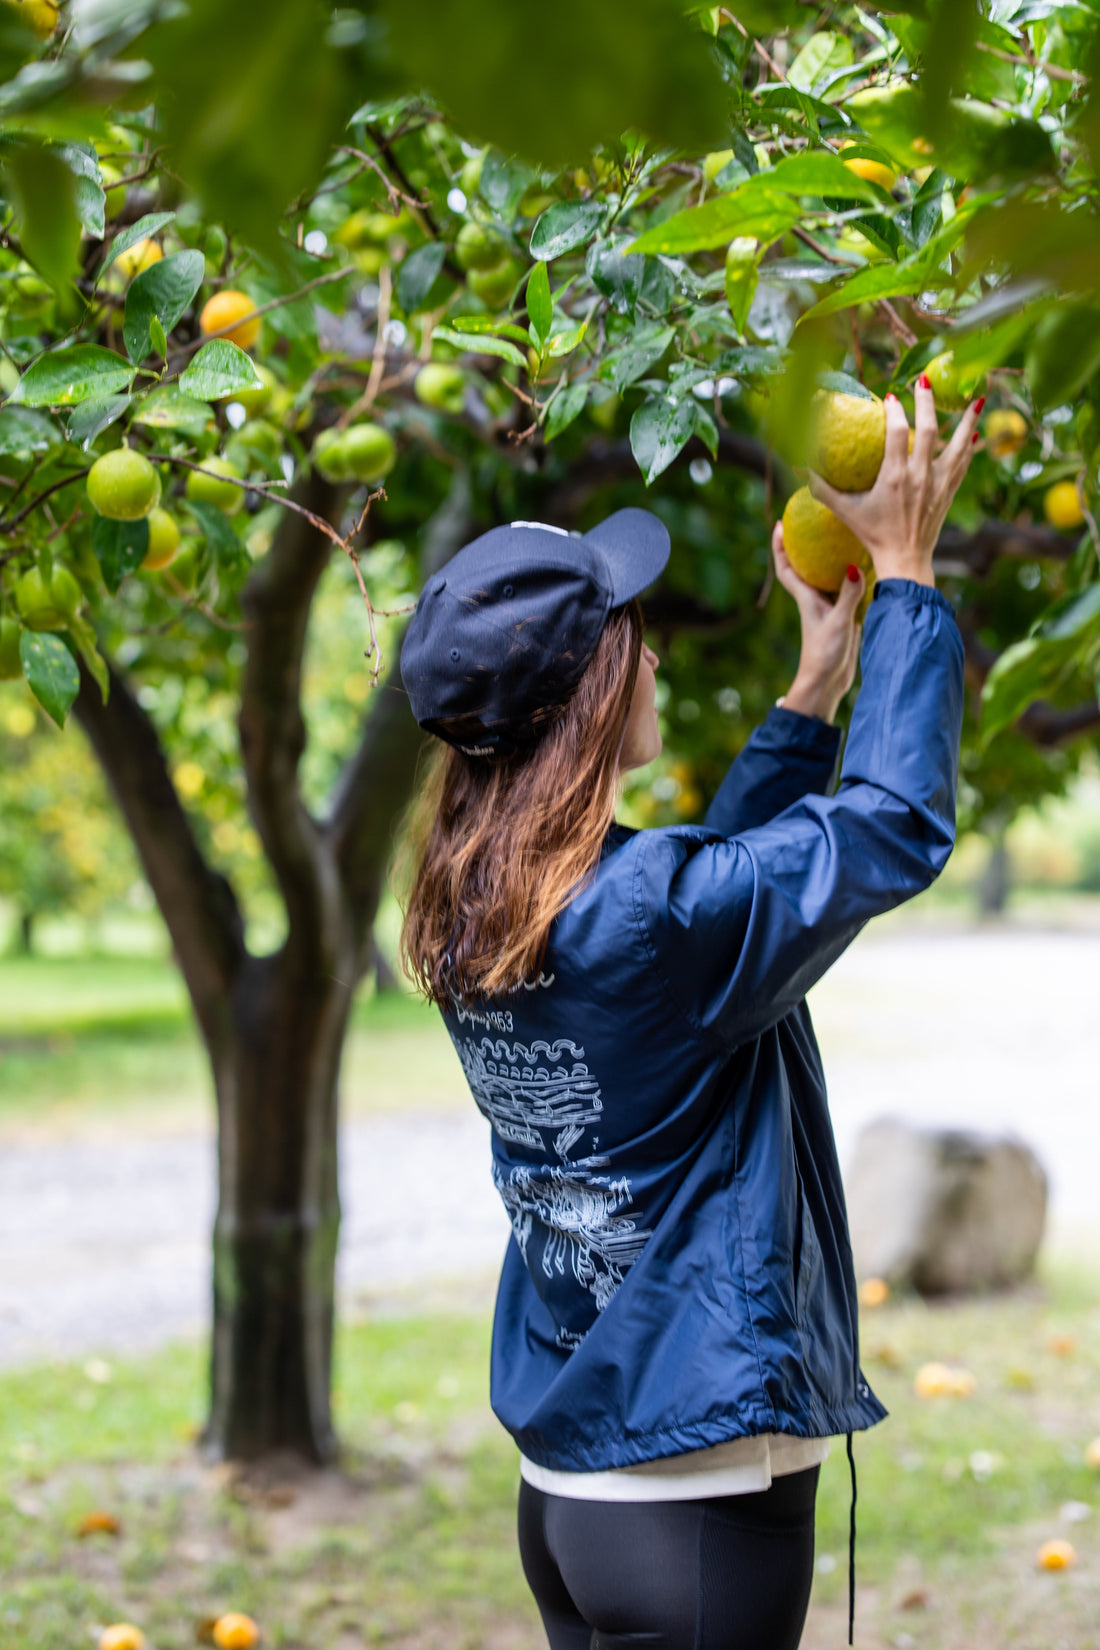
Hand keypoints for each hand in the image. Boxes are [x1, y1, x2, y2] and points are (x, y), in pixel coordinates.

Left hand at [772, 521, 863, 722]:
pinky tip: (865, 565)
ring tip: (842, 536)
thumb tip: (854, 567)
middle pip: (805, 566)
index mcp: (806, 598)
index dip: (779, 547)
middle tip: (812, 520)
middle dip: (805, 544)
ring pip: (826, 576)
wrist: (827, 682)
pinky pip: (845, 589)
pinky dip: (851, 576)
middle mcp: (814, 600)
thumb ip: (848, 595)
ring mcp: (828, 608)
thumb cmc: (825, 654)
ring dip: (830, 558)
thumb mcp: (839, 622)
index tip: (779, 525)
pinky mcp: (842, 616)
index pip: (786, 568)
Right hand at [805, 378, 983, 585]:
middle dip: (927, 402)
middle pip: (930, 429)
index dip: (895, 411)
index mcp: (894, 476)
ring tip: (977, 399)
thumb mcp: (845, 511)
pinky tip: (976, 431)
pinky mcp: (948, 492)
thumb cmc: (873, 535)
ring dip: (967, 420)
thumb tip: (800, 468)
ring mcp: (938, 483)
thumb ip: (822, 489)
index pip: (897, 432)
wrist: (905, 560)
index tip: (891, 396)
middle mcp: (919, 476)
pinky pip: (964, 463)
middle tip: (925, 380)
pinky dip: (970, 445)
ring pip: (958, 444)